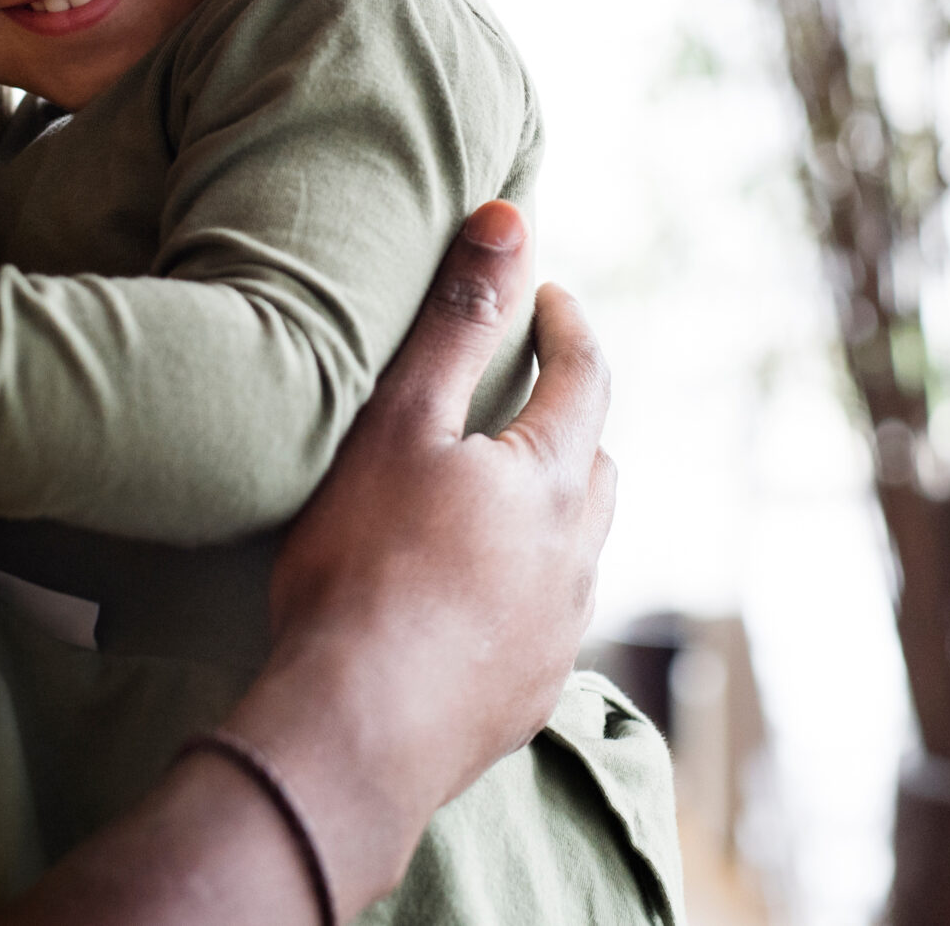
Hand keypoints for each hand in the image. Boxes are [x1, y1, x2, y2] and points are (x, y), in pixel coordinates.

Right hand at [223, 202, 616, 914]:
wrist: (357, 730)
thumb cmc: (365, 565)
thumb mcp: (400, 422)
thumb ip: (456, 322)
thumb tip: (511, 220)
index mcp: (549, 477)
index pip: (585, 376)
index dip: (568, 327)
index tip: (549, 300)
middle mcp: (574, 553)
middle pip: (593, 465)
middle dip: (568, 422)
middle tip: (523, 398)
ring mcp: (557, 632)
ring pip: (577, 548)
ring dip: (550, 513)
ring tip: (496, 501)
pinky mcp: (529, 695)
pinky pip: (546, 622)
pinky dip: (524, 591)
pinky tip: (474, 602)